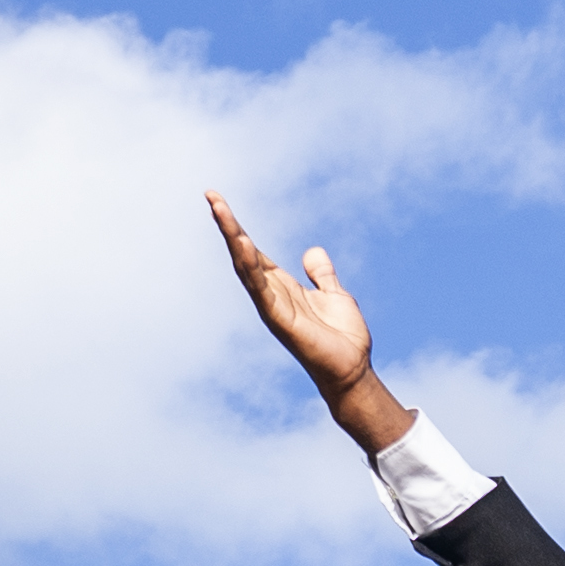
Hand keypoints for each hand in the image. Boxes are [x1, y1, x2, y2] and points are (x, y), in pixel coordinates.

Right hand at [206, 197, 413, 451]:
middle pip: (243, 253)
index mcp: (282, 286)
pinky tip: (244, 243)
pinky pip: (261, 289)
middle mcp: (272, 294)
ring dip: (233, 239)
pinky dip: (251, 267)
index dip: (238, 227)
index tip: (219, 200)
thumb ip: (321, 273)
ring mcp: (273, 307)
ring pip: (246, 267)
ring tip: (220, 210)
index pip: (254, 251)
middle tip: (211, 195)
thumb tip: (312, 251)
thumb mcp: (335, 294)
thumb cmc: (343, 338)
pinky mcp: (280, 320)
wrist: (353, 370)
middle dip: (227, 225)